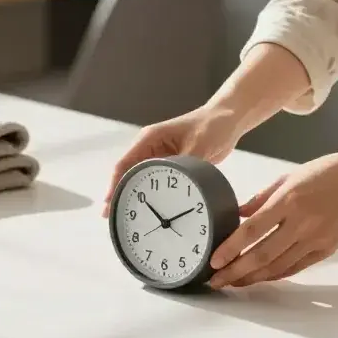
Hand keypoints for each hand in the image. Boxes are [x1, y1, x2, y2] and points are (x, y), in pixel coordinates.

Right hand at [103, 105, 241, 215]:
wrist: (228, 121)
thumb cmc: (212, 126)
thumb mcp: (198, 146)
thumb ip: (185, 165)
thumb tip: (175, 188)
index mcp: (150, 138)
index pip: (124, 163)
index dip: (114, 184)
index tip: (109, 204)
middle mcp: (150, 147)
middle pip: (128, 173)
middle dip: (121, 193)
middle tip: (114, 216)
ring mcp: (160, 156)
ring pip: (141, 178)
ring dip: (135, 194)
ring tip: (130, 216)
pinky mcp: (172, 164)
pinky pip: (156, 180)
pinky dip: (151, 193)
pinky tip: (152, 208)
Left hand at [209, 150, 337, 287]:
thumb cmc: (327, 172)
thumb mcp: (289, 177)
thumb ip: (262, 198)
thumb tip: (239, 214)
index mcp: (289, 200)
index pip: (252, 230)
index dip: (231, 248)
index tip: (214, 261)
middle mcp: (301, 223)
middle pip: (262, 255)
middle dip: (236, 272)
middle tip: (216, 280)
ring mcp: (315, 239)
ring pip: (278, 267)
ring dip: (253, 278)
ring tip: (233, 283)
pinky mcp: (327, 249)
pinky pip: (296, 267)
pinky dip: (275, 275)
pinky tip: (260, 278)